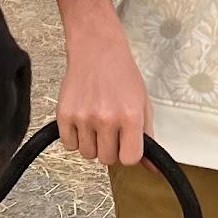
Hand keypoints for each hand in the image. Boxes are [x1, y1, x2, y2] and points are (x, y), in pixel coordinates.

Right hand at [56, 24, 153, 163]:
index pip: (130, 159)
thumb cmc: (122, 74)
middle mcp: (106, 118)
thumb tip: (153, 168)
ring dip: (92, 144)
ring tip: (96, 123)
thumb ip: (147, 137)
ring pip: (87, 154)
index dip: (128, 154)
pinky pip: (69, 145)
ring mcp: (83, 117)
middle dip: (110, 148)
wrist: (96, 50)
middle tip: (111, 130)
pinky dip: (75, 138)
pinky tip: (82, 122)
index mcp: (130, 116)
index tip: (126, 144)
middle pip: (107, 159)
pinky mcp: (64, 114)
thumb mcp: (143, 103)